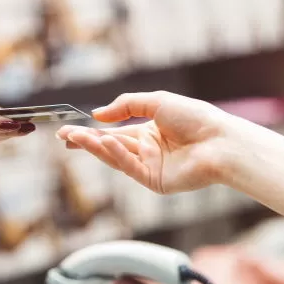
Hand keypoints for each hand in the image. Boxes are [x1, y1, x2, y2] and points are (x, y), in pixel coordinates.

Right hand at [56, 91, 232, 194]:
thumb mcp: (155, 101)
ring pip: (116, 157)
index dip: (91, 131)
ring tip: (76, 137)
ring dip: (95, 147)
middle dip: (86, 141)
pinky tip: (105, 142)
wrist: (219, 140)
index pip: (113, 133)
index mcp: (149, 132)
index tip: (70, 129)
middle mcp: (147, 151)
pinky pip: (130, 166)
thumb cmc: (195, 117)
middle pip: (109, 147)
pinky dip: (117, 154)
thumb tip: (97, 114)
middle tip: (63, 136)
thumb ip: (125, 105)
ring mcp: (150, 167)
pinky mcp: (155, 181)